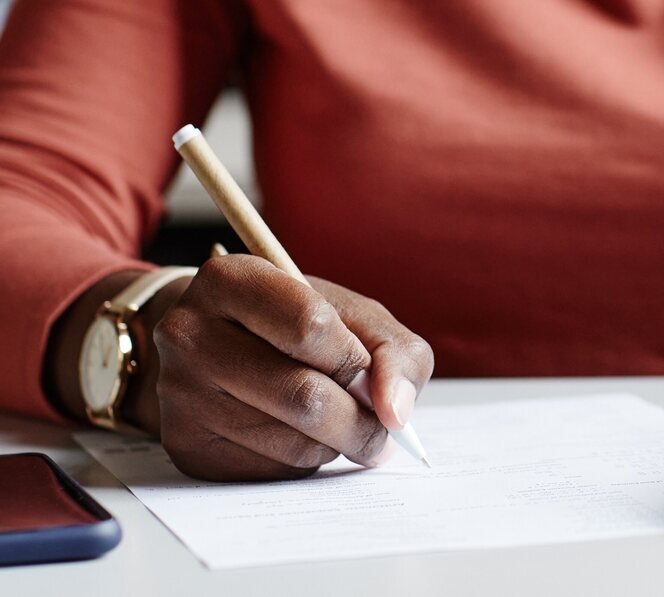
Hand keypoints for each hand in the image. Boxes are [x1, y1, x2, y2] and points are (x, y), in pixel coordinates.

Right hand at [151, 254, 433, 480]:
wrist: (217, 346)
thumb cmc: (293, 324)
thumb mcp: (351, 313)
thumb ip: (393, 351)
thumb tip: (396, 412)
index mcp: (231, 279)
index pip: (310, 325)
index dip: (354, 357)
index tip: (368, 371)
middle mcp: (190, 335)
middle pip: (304, 395)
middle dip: (360, 419)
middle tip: (381, 426)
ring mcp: (180, 395)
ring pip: (293, 442)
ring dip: (336, 442)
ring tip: (337, 421)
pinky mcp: (185, 447)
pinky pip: (272, 470)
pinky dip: (306, 460)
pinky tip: (299, 435)